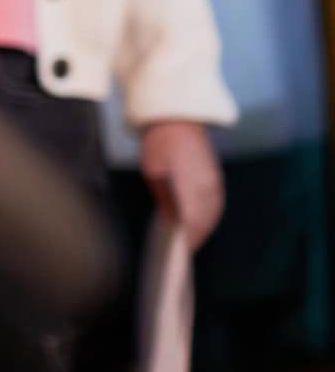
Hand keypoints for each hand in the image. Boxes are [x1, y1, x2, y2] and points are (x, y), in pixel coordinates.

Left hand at [141, 120, 224, 247]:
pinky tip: (200, 222)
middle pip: (206, 218)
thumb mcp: (154, 171)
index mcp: (191, 183)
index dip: (189, 236)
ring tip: (193, 240)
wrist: (178, 121)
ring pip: (214, 212)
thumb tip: (172, 220)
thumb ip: (164, 197)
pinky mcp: (217, 178)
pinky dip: (209, 216)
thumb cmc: (161, 145)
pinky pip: (216, 203)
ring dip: (205, 227)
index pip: (194, 218)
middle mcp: (208, 185)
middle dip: (197, 235)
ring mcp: (215, 182)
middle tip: (186, 250)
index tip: (182, 249)